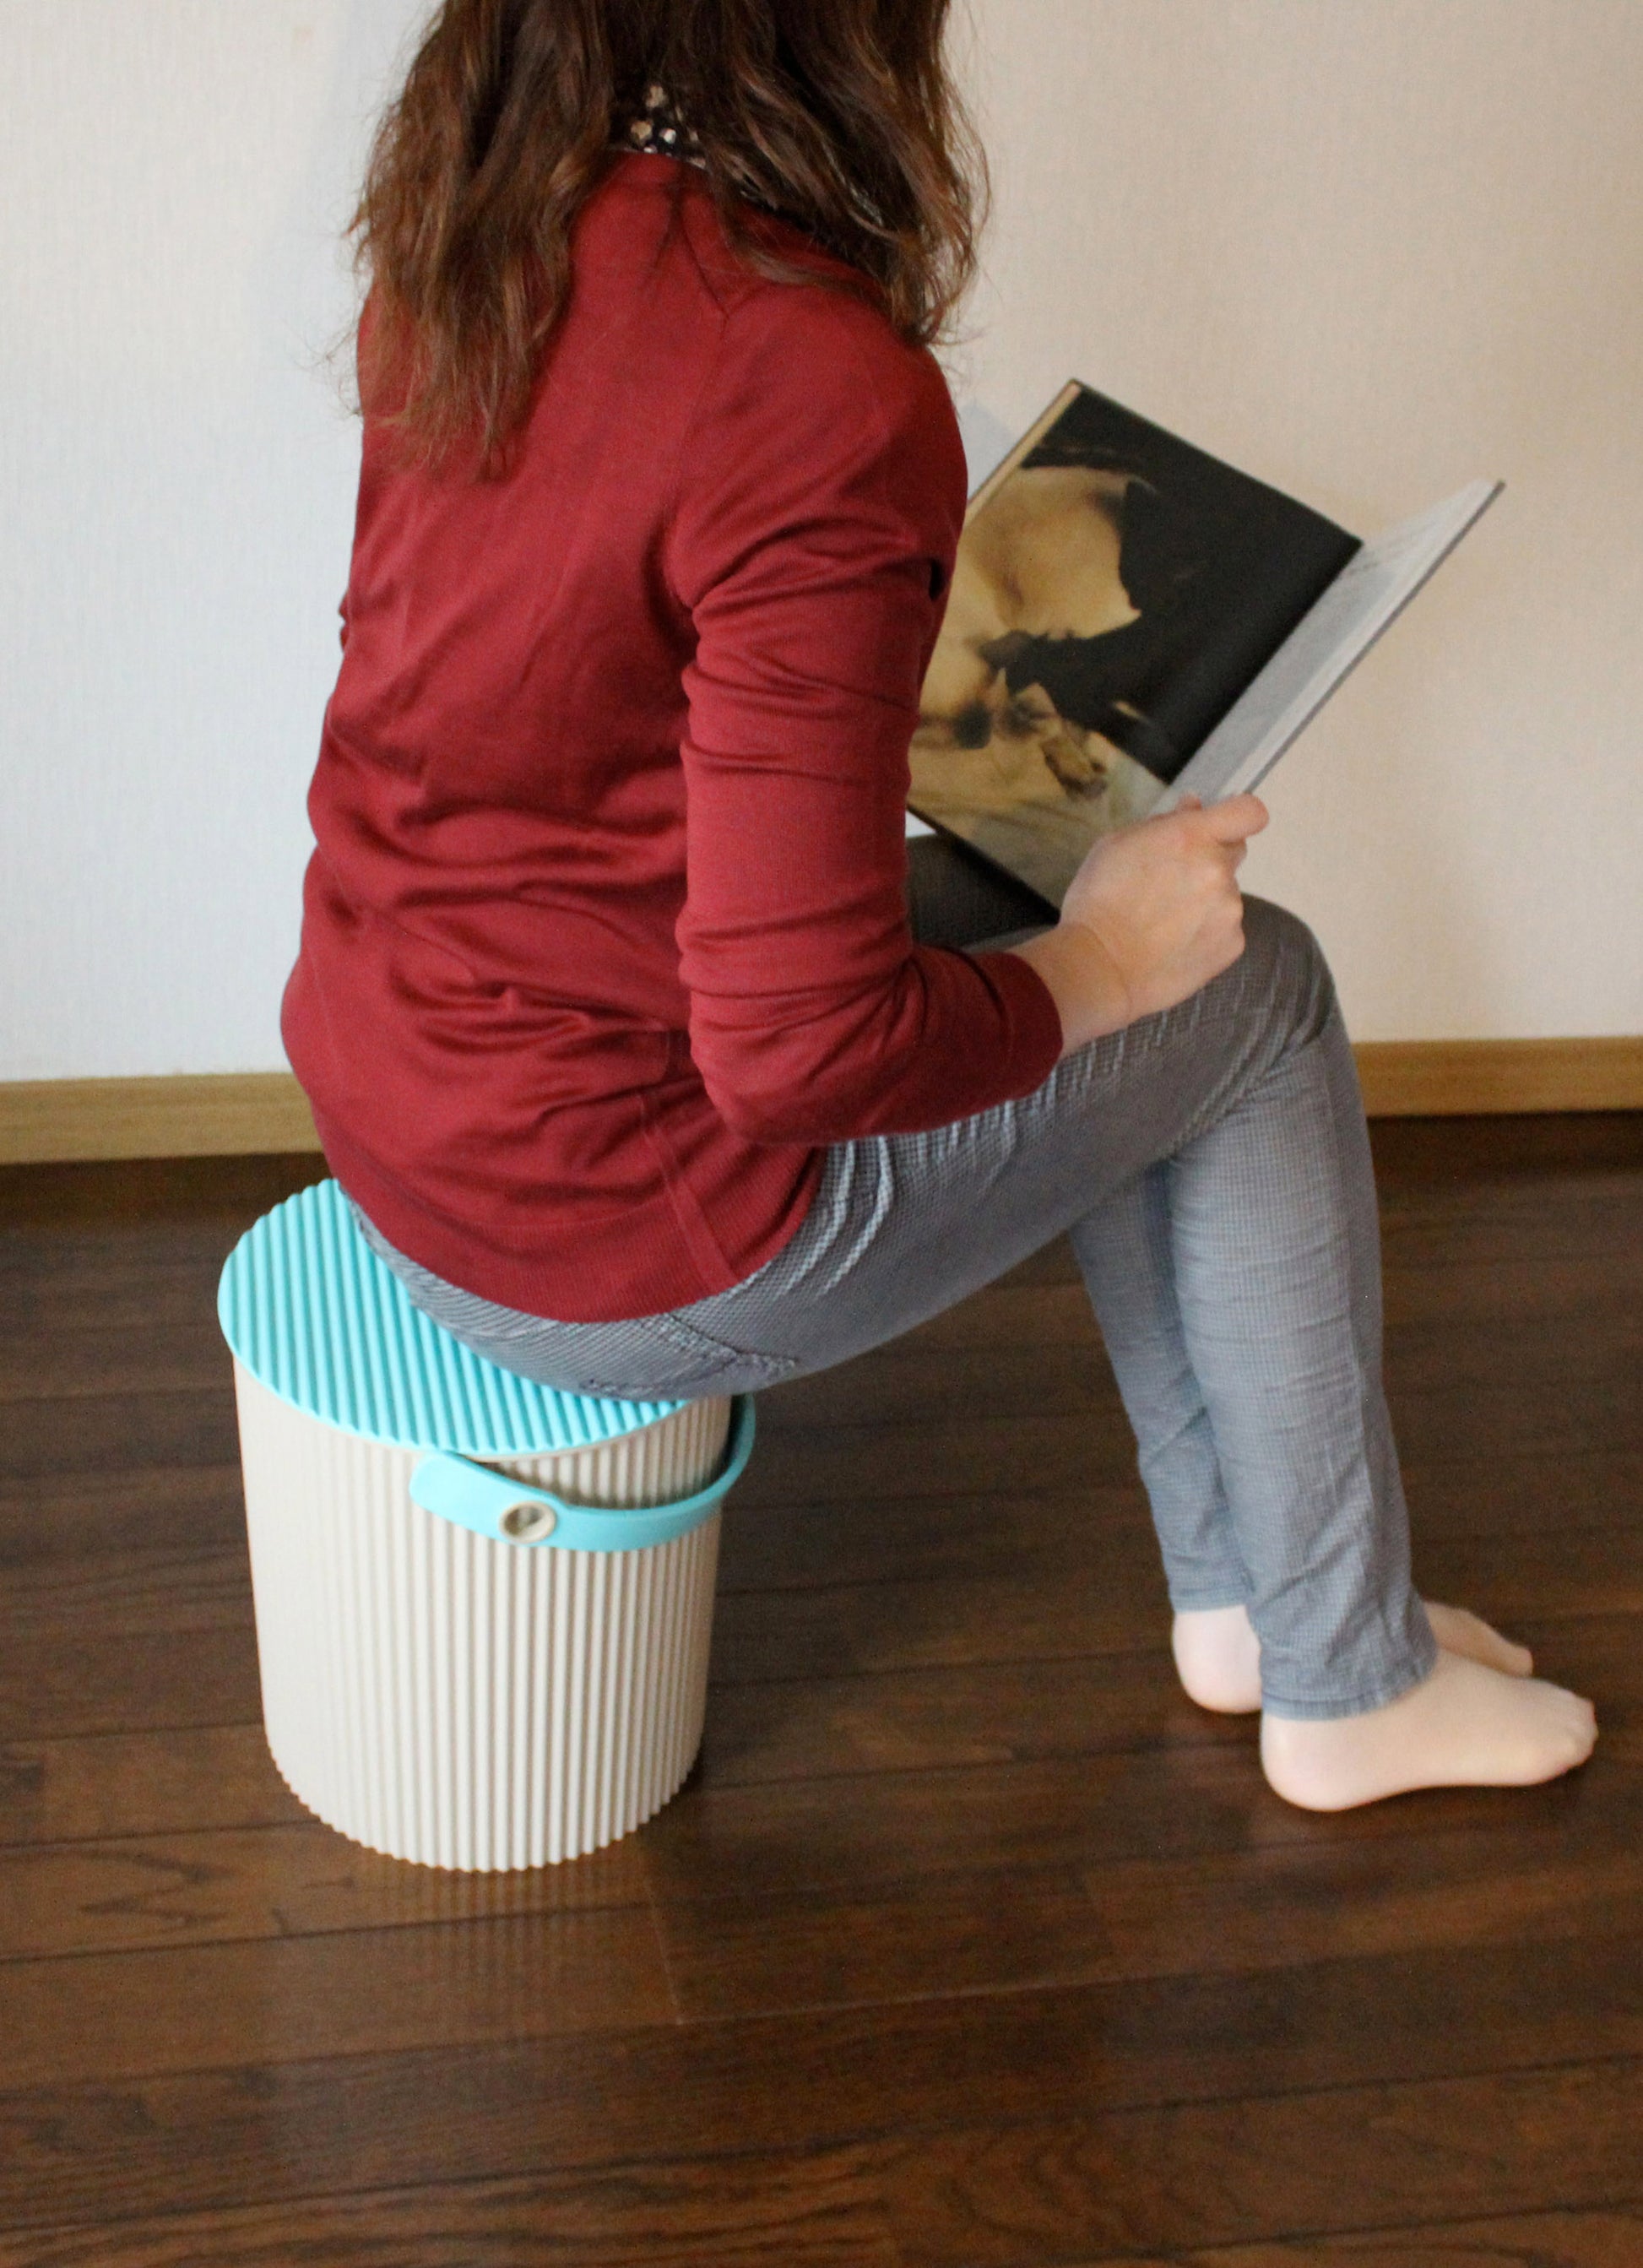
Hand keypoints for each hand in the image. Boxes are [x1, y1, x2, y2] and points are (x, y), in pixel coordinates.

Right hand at [1007, 793, 1268, 1054]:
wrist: (1098, 968)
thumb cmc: (1097, 901)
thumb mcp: (1116, 845)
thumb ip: (1162, 824)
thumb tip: (1192, 808)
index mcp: (1192, 837)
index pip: (1249, 812)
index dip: (1238, 816)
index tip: (1219, 827)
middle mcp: (1219, 871)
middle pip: (1234, 853)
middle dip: (1209, 860)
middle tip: (1171, 883)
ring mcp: (1230, 911)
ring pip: (1225, 894)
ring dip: (1204, 900)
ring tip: (1163, 923)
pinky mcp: (1233, 946)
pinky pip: (1225, 929)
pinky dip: (1205, 933)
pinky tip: (1173, 945)